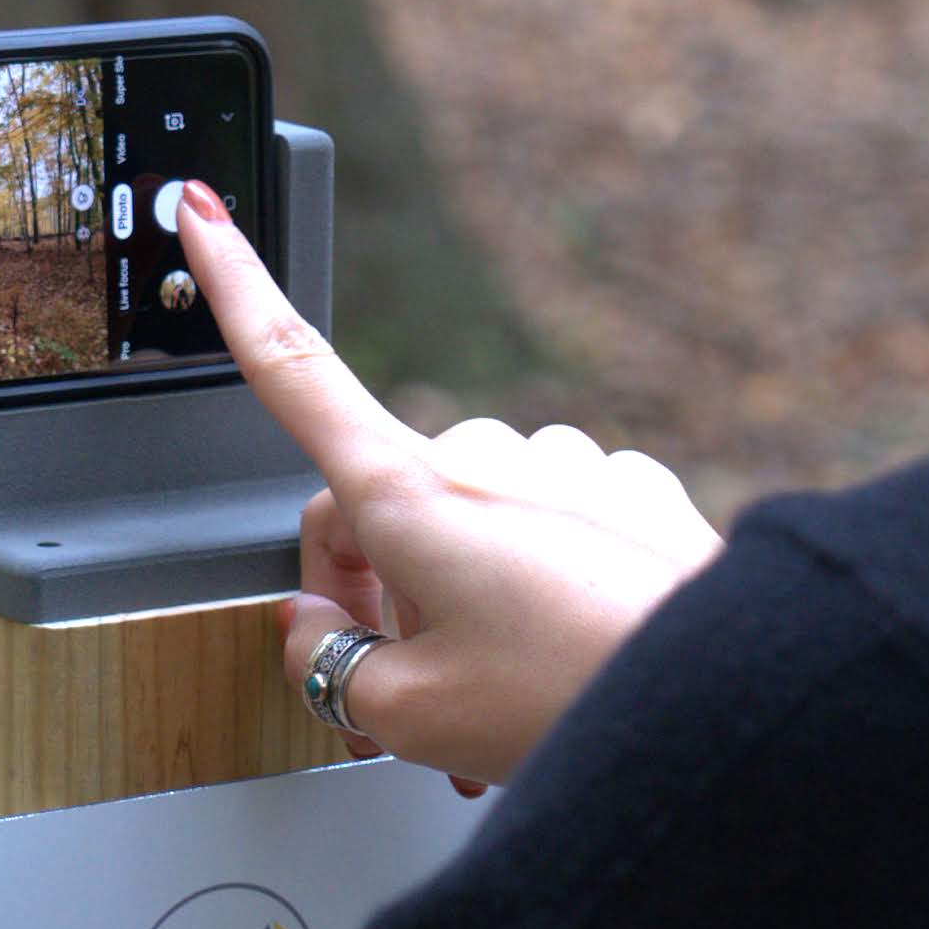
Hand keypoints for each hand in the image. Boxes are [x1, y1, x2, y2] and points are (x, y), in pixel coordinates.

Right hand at [178, 178, 720, 787]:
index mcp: (409, 494)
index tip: (203, 209)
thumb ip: (328, 665)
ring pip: (469, 523)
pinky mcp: (629, 486)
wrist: (725, 697)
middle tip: (394, 700)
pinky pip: (551, 526)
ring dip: (461, 602)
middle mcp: (485, 454)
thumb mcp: (409, 718)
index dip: (236, 286)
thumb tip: (313, 624)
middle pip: (378, 503)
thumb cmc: (572, 700)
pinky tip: (560, 658)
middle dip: (374, 595)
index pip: (294, 368)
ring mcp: (564, 462)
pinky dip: (536, 590)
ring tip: (494, 700)